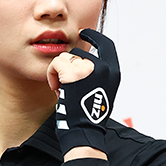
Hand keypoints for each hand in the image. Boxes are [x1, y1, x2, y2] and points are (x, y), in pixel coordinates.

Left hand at [48, 29, 119, 157]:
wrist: (84, 132)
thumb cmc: (88, 117)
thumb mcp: (101, 91)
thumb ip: (97, 74)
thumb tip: (85, 60)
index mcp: (113, 72)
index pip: (106, 44)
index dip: (94, 36)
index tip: (84, 33)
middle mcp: (104, 67)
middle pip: (78, 53)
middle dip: (68, 67)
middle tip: (67, 87)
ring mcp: (89, 68)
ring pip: (65, 58)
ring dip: (59, 73)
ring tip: (64, 91)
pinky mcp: (74, 72)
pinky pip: (56, 63)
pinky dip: (52, 75)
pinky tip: (57, 90)